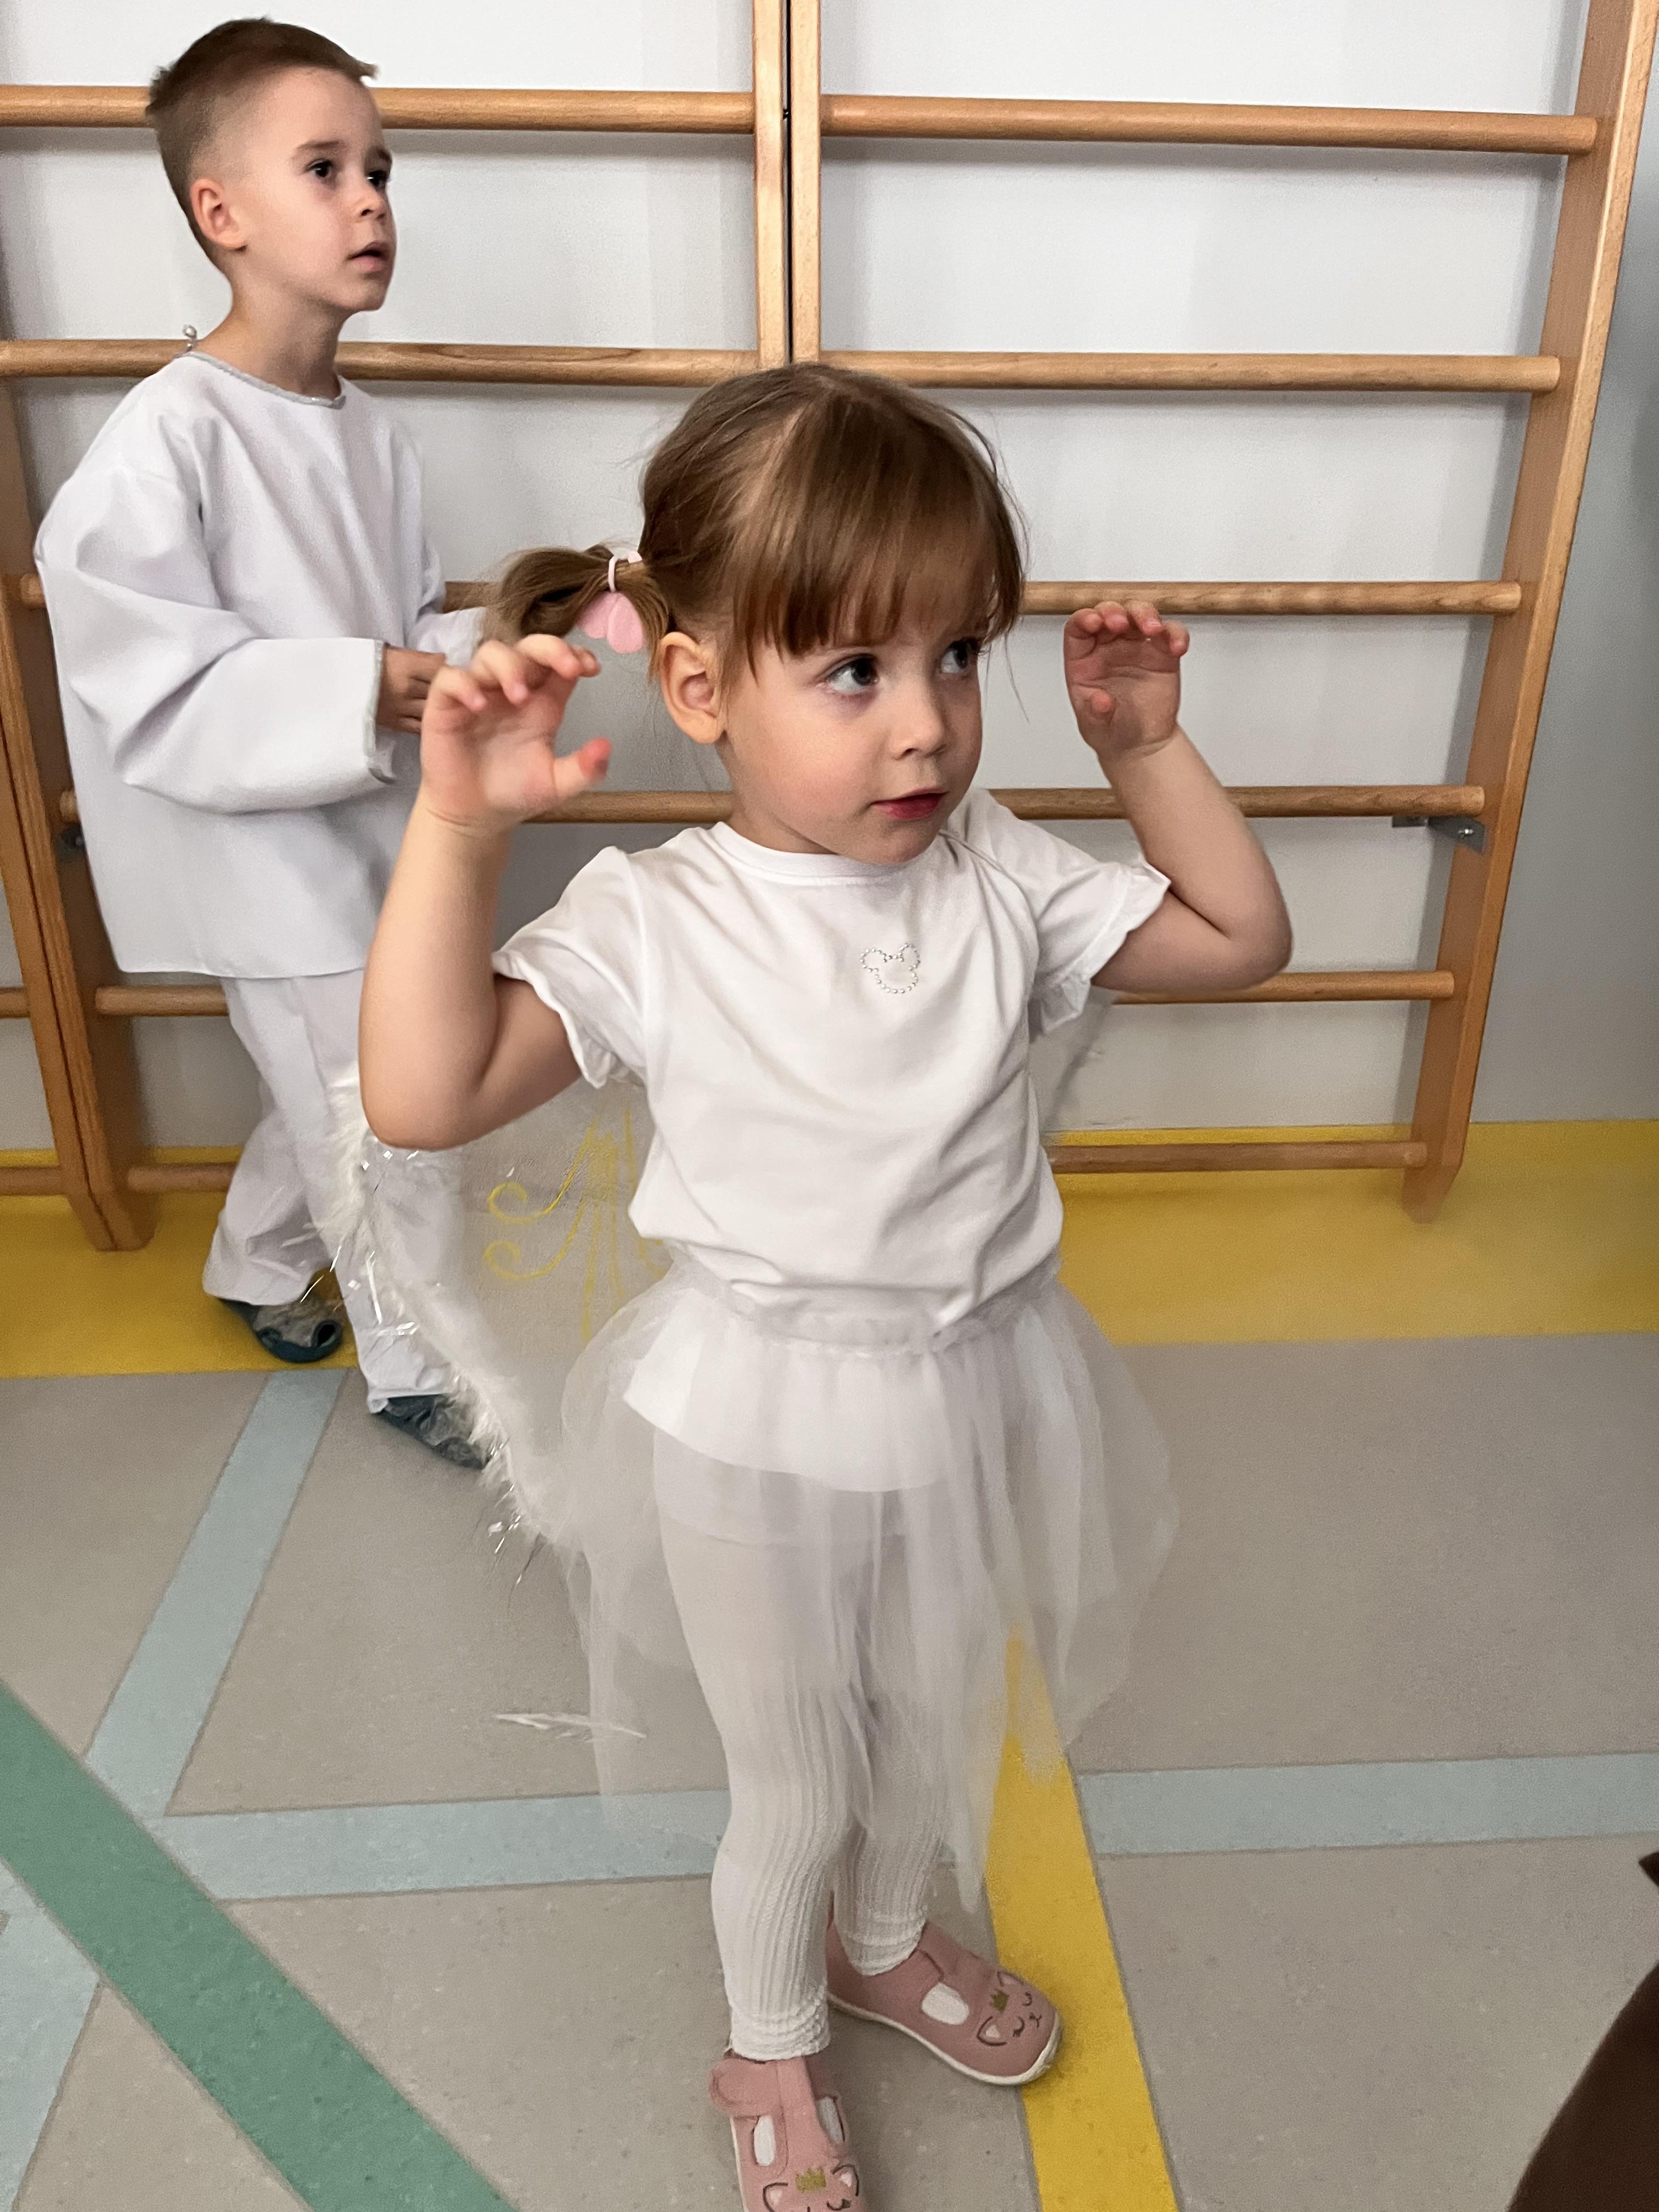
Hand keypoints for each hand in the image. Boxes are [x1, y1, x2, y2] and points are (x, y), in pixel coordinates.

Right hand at [377, 646, 446, 735]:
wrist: (342, 682)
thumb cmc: (370, 663)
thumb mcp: (396, 652)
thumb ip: (421, 658)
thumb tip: (445, 660)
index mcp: (405, 664)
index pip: (439, 667)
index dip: (447, 669)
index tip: (448, 671)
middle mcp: (406, 687)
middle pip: (439, 690)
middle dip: (445, 689)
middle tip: (447, 689)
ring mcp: (401, 707)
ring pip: (432, 709)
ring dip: (438, 707)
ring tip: (439, 704)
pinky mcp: (396, 723)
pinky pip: (420, 726)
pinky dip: (427, 721)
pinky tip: (430, 718)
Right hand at [418, 636, 610, 833]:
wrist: (475, 816)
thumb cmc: (514, 792)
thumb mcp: (556, 785)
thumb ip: (583, 769)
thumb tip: (606, 747)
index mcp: (541, 701)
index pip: (558, 662)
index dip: (574, 654)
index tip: (590, 667)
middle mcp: (511, 689)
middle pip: (529, 647)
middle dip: (550, 648)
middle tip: (567, 666)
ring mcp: (479, 692)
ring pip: (491, 653)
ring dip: (509, 667)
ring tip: (518, 696)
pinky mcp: (446, 705)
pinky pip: (450, 678)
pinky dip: (464, 684)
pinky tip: (478, 705)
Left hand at [1064, 601, 1189, 769]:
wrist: (1141, 745)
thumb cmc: (1111, 731)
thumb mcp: (1096, 728)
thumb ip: (1095, 713)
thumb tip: (1100, 701)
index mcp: (1083, 660)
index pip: (1079, 628)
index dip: (1084, 619)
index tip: (1093, 622)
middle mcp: (1108, 647)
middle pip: (1110, 613)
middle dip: (1115, 611)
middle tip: (1121, 623)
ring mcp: (1136, 647)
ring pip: (1139, 614)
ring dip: (1145, 614)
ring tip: (1152, 629)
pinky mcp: (1162, 653)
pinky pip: (1170, 633)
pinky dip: (1175, 634)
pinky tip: (1177, 647)